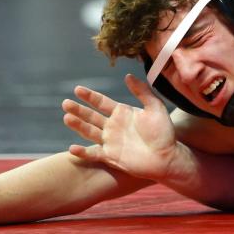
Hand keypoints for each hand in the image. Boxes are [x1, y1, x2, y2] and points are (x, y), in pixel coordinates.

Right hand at [62, 75, 177, 180]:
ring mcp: (110, 141)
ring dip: (78, 126)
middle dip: (78, 110)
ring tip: (66, 118)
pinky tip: (72, 148)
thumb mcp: (155, 108)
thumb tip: (128, 76)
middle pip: (91, 116)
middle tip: (66, 103)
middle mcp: (113, 126)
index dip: (89, 96)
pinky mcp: (111, 156)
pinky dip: (82, 152)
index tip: (77, 89)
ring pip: (89, 132)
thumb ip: (142, 92)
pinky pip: (93, 154)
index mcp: (122, 113)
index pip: (101, 102)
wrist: (168, 157)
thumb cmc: (164, 133)